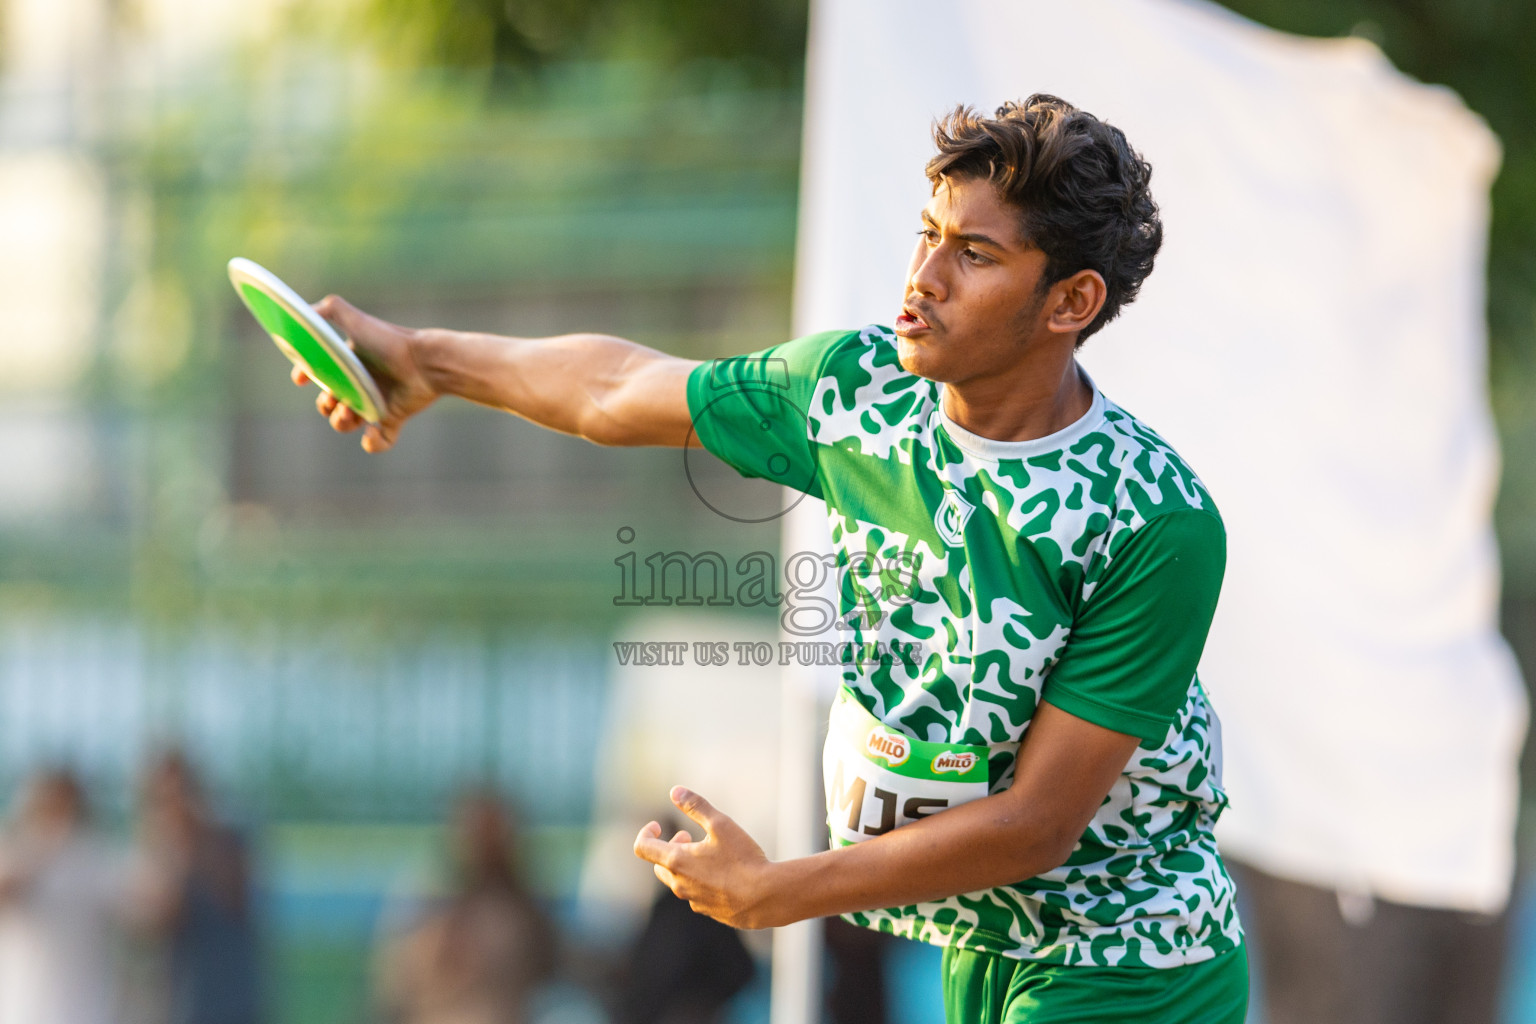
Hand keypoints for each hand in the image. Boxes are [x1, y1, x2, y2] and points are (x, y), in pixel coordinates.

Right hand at [293, 295, 438, 452]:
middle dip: (324, 405)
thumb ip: (330, 310)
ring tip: (350, 412)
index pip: (318, 373)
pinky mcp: (393, 418)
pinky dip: (372, 443)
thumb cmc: (391, 341)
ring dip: (340, 422)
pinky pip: (378, 441)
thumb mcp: (357, 321)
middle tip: (335, 399)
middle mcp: (360, 383)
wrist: (427, 361)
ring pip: (345, 423)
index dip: (305, 376)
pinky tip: (371, 432)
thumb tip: (305, 313)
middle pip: (328, 403)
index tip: (299, 379)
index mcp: (349, 362)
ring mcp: (376, 402)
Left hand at [632, 786, 779, 929]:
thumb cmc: (743, 859)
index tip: (658, 826)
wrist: (766, 898)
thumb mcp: (720, 824)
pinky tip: (723, 874)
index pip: (642, 848)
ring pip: (678, 881)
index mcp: (677, 861)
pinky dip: (700, 880)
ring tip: (708, 853)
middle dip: (670, 848)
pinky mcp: (707, 911)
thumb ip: (696, 806)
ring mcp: (693, 900)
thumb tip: (675, 791)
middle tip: (688, 836)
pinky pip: (695, 894)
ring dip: (685, 864)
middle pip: (660, 865)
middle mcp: (679, 884)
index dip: (646, 833)